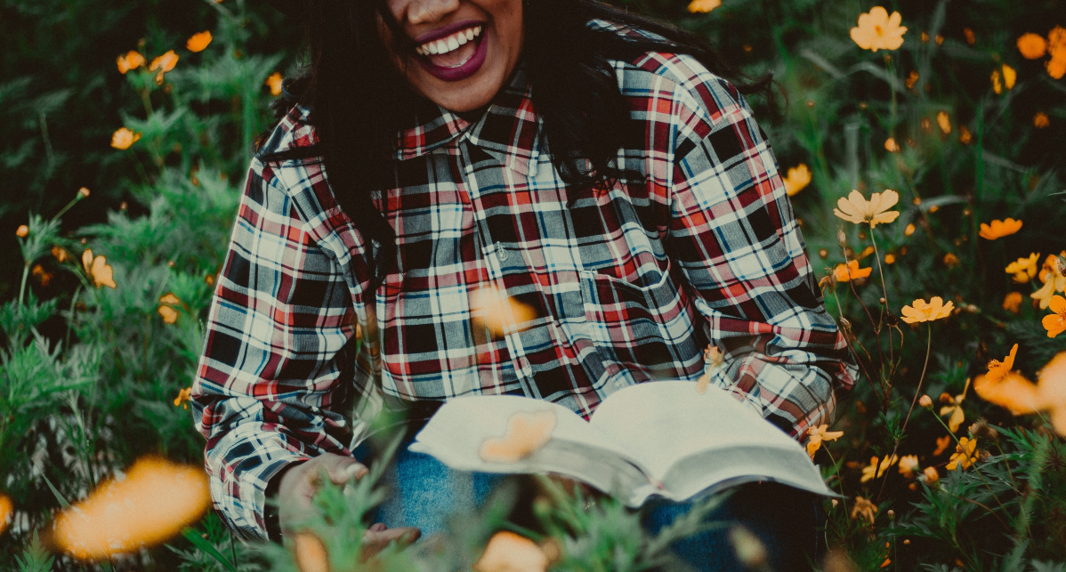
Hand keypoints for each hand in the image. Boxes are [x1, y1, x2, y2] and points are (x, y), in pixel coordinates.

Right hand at [277, 453, 420, 555]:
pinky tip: (387, 530)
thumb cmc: (303, 479)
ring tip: (413, 534)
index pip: (342, 539)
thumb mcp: (317, 466)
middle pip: (355, 554)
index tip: (397, 531)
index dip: (372, 539)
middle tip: (415, 533)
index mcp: (306, 525)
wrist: (284, 496)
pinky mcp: (333, 551)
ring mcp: (323, 552)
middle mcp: (314, 545)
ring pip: (358, 557)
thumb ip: (337, 467)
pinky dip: (376, 545)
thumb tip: (361, 471)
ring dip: (387, 548)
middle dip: (387, 546)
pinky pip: (357, 554)